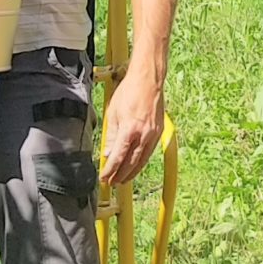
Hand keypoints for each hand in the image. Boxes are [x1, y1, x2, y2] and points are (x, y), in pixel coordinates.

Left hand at [97, 68, 165, 185]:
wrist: (147, 80)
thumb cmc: (129, 92)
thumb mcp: (113, 113)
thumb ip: (111, 136)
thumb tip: (107, 153)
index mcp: (129, 131)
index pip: (117, 158)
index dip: (110, 170)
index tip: (104, 177)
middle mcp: (143, 135)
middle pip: (130, 163)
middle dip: (120, 176)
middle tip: (112, 183)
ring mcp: (152, 134)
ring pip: (142, 161)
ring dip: (132, 172)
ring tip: (123, 179)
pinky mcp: (158, 132)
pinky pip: (149, 153)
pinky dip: (141, 162)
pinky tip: (136, 165)